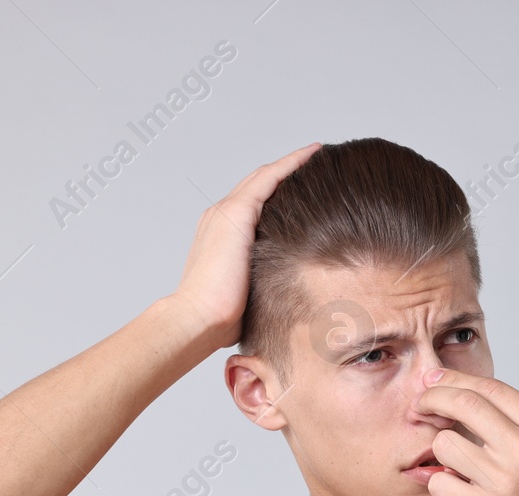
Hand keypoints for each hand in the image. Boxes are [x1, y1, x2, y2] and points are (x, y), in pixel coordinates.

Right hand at [170, 142, 321, 351]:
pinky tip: (312, 156)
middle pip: (260, 184)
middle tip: (319, 161)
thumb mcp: (248, 294)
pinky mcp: (236, 213)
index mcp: (223, 234)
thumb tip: (291, 295)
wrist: (198, 319)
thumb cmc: (221, 320)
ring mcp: (226, 212)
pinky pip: (269, 178)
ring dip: (293, 163)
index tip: (306, 187)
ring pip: (265, 176)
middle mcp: (221, 216)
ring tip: (320, 154)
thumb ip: (263, 283)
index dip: (279, 191)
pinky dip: (290, 164)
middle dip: (288, 171)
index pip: (255, 204)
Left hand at [414, 368, 518, 495]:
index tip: (433, 380)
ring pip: (445, 444)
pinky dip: (441, 486)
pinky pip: (440, 484)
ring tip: (457, 465)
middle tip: (421, 405)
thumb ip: (517, 419)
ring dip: (442, 452)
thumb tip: (462, 392)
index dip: (452, 379)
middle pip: (462, 404)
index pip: (488, 388)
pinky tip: (457, 491)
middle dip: (432, 398)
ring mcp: (506, 482)